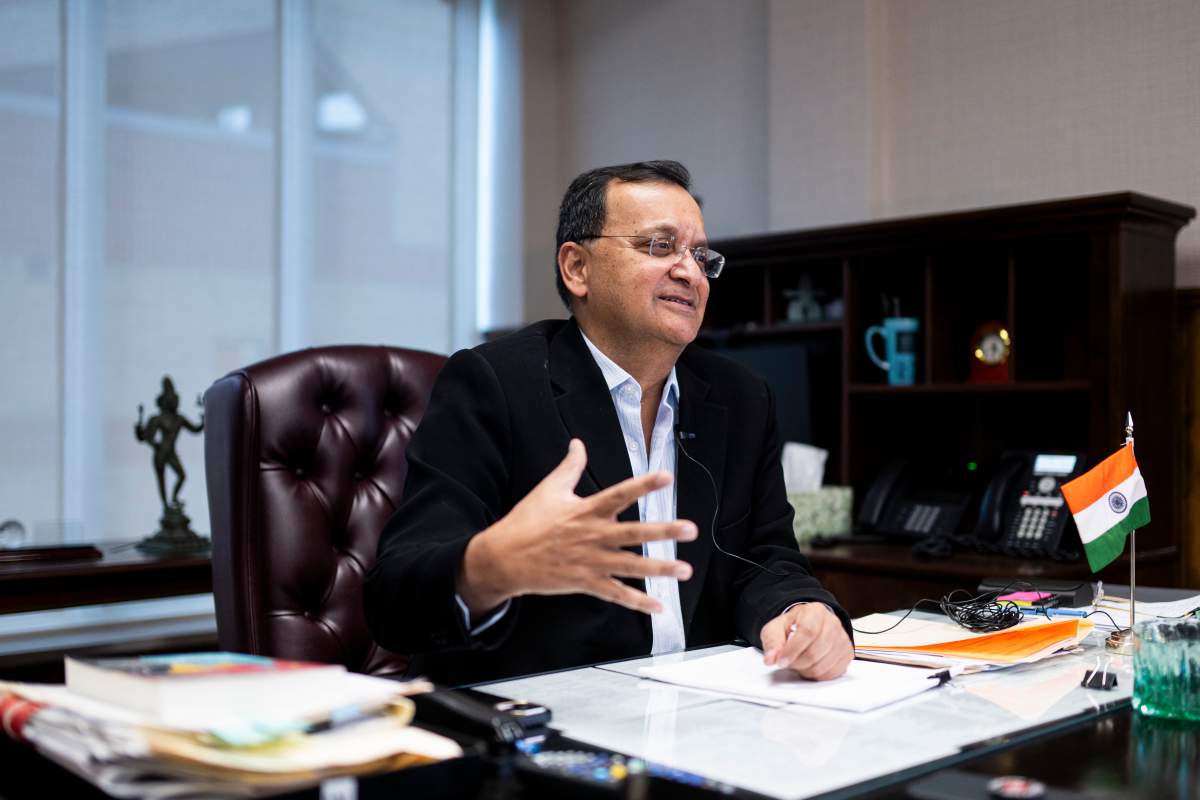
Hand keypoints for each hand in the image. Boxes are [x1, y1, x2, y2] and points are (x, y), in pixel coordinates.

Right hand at [457, 438, 697, 615]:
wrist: (504, 559)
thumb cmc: (526, 521)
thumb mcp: (548, 489)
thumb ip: (569, 467)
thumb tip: (578, 443)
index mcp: (586, 510)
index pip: (620, 494)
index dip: (643, 485)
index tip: (666, 477)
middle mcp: (592, 535)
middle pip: (634, 533)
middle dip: (664, 531)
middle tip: (690, 529)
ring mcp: (590, 561)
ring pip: (631, 566)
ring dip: (660, 568)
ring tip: (685, 569)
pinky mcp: (585, 583)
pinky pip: (616, 594)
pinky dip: (638, 602)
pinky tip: (659, 607)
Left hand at [761, 603, 852, 680]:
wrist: (808, 626)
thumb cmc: (792, 627)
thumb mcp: (775, 629)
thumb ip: (772, 642)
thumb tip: (770, 659)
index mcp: (815, 611)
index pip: (808, 632)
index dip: (793, 650)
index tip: (781, 661)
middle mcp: (833, 623)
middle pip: (815, 652)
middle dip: (797, 663)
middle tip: (787, 662)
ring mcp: (842, 639)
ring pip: (823, 665)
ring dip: (805, 670)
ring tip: (798, 662)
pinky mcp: (847, 654)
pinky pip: (832, 673)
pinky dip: (817, 675)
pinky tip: (810, 666)